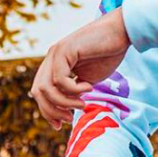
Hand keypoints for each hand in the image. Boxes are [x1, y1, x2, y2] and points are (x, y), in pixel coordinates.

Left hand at [30, 8, 131, 128]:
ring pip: (46, 88)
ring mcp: (55, 53)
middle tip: (68, 118)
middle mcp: (51, 58)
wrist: (120, 32)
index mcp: (55, 65)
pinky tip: (88, 87)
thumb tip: (67, 110)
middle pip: (38, 92)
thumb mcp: (88, 79)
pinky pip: (59, 79)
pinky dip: (73, 90)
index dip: (47, 111)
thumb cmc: (108, 54)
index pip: (41, 92)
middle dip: (51, 111)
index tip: (61, 124)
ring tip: (81, 104)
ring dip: (64, 102)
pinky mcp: (64, 51)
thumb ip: (75, 92)